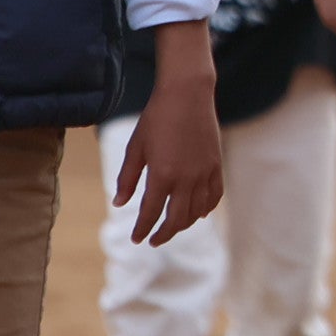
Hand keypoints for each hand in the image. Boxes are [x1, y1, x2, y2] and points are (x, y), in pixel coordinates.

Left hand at [115, 35, 226, 246]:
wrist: (187, 94)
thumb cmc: (156, 118)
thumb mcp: (135, 148)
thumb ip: (128, 178)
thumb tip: (119, 203)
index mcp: (162, 175)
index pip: (150, 213)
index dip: (142, 230)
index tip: (136, 239)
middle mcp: (186, 179)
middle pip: (176, 220)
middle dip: (164, 234)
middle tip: (154, 241)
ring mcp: (204, 173)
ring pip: (197, 212)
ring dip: (184, 224)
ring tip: (172, 227)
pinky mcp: (216, 165)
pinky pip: (214, 196)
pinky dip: (206, 209)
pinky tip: (198, 213)